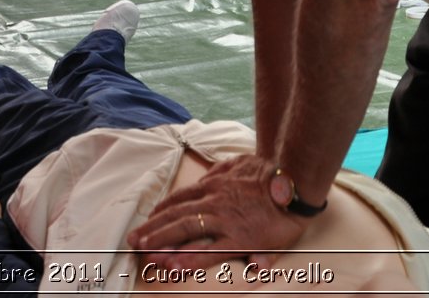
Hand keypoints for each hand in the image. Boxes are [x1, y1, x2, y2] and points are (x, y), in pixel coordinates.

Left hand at [126, 154, 309, 271]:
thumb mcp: (240, 162)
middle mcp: (214, 202)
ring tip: (146, 254)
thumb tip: (207, 177)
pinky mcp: (240, 240)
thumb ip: (221, 171)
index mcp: (214, 186)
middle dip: (153, 229)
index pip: (180, 198)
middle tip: (133, 240)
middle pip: (176, 215)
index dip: (162, 209)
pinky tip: (175, 266)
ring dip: (163, 243)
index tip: (149, 219)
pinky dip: (190, 259)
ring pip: (186, 232)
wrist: (294, 182)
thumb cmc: (271, 174)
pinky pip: (210, 251)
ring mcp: (225, 221)